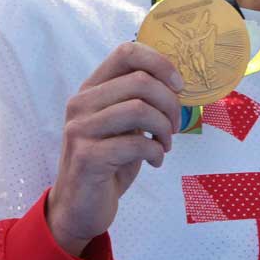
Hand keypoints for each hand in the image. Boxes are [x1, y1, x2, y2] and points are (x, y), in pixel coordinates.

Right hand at [46, 43, 183, 255]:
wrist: (80, 207)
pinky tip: (155, 161)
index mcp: (91, 89)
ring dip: (164, 128)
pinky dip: (156, 152)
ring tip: (165, 144)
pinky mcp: (87, 156)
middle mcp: (81, 104)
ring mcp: (81, 129)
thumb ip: (138, 101)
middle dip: (170, 104)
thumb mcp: (123, 125)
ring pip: (139, 109)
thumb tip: (175, 84)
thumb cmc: (108, 162)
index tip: (178, 86)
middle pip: (140, 81)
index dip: (160, 64)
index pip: (126, 52)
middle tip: (174, 127)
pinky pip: (135, 143)